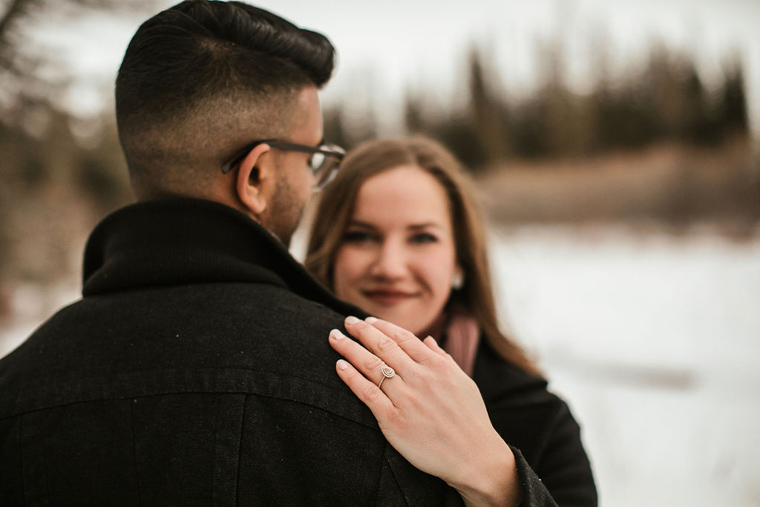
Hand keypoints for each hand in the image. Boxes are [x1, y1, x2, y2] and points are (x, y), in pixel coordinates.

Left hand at [329, 316, 520, 506]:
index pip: (403, 337)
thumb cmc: (470, 419)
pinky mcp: (393, 420)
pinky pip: (367, 393)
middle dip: (361, 331)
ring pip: (371, 366)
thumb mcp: (463, 381)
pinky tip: (339, 366)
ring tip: (335, 338)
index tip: (366, 321)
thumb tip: (427, 339)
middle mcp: (420, 377)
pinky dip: (351, 377)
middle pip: (383, 346)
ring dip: (349, 348)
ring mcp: (406, 398)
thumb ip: (442, 359)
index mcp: (437, 366)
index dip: (381, 326)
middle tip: (346, 322)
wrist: (474, 457)